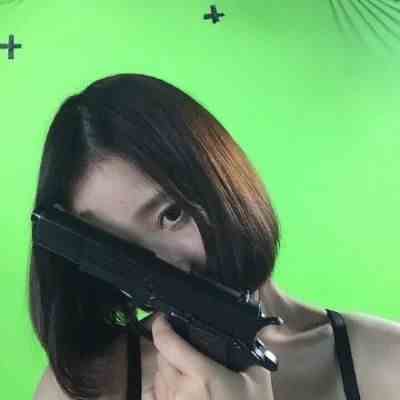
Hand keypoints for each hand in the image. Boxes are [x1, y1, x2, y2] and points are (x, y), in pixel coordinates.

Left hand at [151, 313, 274, 399]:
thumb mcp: (258, 380)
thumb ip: (251, 352)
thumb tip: (245, 331)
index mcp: (202, 376)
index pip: (168, 343)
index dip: (161, 325)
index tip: (163, 318)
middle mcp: (180, 391)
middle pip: (161, 357)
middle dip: (169, 348)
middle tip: (184, 346)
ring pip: (157, 377)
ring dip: (166, 368)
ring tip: (184, 370)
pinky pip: (155, 396)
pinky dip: (162, 388)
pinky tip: (179, 390)